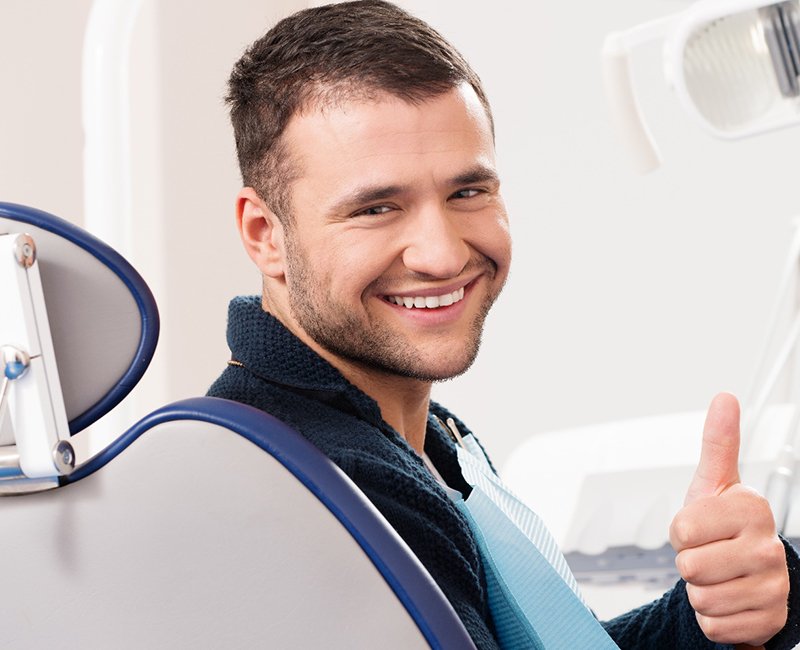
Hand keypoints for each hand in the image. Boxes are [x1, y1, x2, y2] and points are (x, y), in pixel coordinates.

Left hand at [669, 393, 788, 646]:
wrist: (743, 573)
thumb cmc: (720, 525)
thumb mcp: (713, 483)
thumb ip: (718, 442)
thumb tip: (724, 397)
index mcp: (753, 508)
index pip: (683, 530)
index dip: (680, 532)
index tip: (699, 527)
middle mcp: (770, 546)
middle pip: (690, 566)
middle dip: (689, 562)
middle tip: (707, 554)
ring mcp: (773, 586)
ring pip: (701, 598)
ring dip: (699, 590)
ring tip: (716, 575)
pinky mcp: (768, 620)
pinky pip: (713, 625)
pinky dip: (712, 617)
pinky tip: (728, 598)